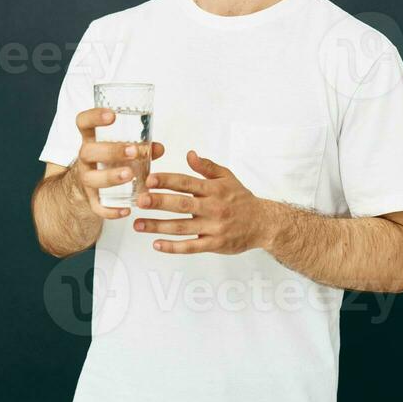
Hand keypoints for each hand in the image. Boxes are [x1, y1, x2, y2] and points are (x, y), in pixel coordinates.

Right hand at [71, 107, 164, 219]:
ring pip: (90, 179)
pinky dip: (110, 211)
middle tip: (132, 151)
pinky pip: (96, 207)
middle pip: (87, 151)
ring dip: (110, 177)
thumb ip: (140, 147)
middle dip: (110, 151)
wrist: (84, 187)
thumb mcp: (120, 150)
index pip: (83, 122)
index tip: (112, 115)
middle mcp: (85, 159)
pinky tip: (126, 210)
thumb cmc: (108, 161)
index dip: (94, 117)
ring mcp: (85, 179)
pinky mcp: (90, 200)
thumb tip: (159, 147)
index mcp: (91, 140)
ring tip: (130, 175)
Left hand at [132, 150, 272, 253]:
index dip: (168, 181)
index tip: (150, 180)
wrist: (263, 223)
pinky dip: (173, 247)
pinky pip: (191, 247)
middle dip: (159, 202)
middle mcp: (213, 207)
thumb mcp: (227, 177)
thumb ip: (207, 167)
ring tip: (139, 224)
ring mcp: (213, 227)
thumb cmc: (242, 199)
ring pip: (182, 227)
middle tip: (140, 201)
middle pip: (182, 204)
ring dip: (158, 226)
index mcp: (214, 189)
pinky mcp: (214, 244)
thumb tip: (189, 154)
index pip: (187, 182)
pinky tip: (156, 244)